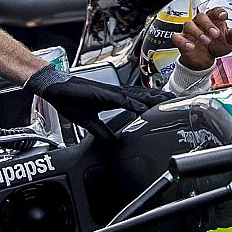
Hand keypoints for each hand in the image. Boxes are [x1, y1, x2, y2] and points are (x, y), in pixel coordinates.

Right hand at [26, 64, 172, 139]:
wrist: (54, 88)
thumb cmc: (70, 99)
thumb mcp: (89, 121)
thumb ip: (102, 132)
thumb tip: (112, 142)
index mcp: (113, 99)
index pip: (139, 100)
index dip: (153, 103)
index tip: (167, 106)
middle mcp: (115, 94)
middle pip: (143, 95)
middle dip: (160, 98)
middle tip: (177, 101)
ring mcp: (110, 92)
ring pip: (137, 95)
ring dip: (153, 99)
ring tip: (168, 101)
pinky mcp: (103, 93)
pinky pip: (121, 100)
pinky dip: (133, 104)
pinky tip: (142, 108)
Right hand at [173, 8, 231, 69]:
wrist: (205, 60)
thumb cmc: (216, 46)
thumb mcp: (229, 43)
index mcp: (213, 20)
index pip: (214, 11)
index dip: (219, 12)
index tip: (223, 16)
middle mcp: (200, 23)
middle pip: (201, 16)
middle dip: (208, 24)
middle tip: (215, 34)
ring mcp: (189, 31)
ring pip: (189, 25)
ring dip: (198, 32)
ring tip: (207, 41)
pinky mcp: (181, 40)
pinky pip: (178, 37)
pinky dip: (183, 41)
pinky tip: (191, 46)